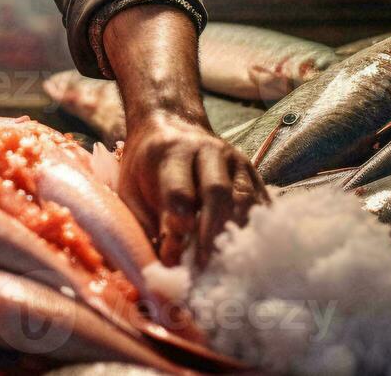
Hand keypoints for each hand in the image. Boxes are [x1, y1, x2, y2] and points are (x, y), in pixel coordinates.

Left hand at [117, 112, 267, 266]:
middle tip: (204, 266)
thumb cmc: (146, 165)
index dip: (178, 227)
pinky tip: (249, 248)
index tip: (173, 257)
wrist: (171, 124)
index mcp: (170, 152)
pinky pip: (260, 199)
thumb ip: (143, 222)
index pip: (178, 191)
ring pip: (243, 197)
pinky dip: (256, 225)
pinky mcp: (250, 169)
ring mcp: (233, 158)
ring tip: (227, 262)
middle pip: (216, 192)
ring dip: (236, 232)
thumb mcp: (131, 188)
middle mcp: (206, 150)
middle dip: (211, 233)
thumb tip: (158, 266)